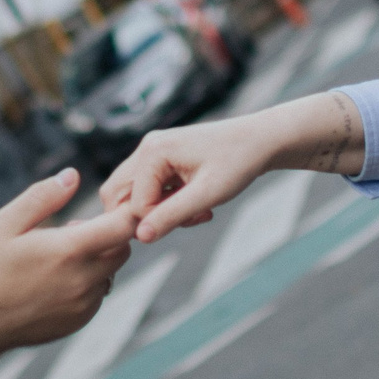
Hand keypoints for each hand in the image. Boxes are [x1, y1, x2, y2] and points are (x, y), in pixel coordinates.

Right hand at [0, 168, 133, 364]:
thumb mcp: (4, 224)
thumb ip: (42, 197)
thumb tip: (72, 176)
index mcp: (69, 251)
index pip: (125, 226)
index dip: (127, 211)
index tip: (111, 205)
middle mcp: (84, 280)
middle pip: (123, 248)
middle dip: (108, 234)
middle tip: (70, 231)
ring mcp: (83, 305)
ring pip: (110, 272)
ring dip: (97, 259)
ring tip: (57, 257)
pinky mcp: (78, 321)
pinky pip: (97, 294)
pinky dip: (86, 282)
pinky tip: (53, 280)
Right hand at [102, 91, 364, 241]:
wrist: (260, 141)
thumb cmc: (238, 163)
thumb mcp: (208, 194)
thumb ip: (173, 215)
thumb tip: (141, 237)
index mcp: (153, 152)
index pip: (134, 204)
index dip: (159, 221)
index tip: (196, 217)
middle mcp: (145, 148)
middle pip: (118, 196)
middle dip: (148, 216)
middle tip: (185, 220)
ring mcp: (152, 152)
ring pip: (132, 194)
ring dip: (158, 211)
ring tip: (195, 212)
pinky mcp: (161, 159)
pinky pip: (147, 189)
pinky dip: (166, 203)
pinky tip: (196, 205)